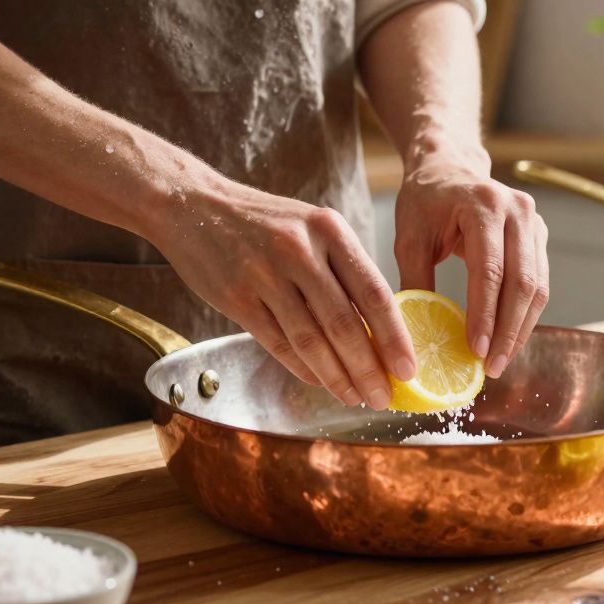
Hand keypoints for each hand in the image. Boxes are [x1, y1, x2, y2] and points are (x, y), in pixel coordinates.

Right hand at [149, 171, 416, 408]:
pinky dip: (302, 368)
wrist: (194, 205)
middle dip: (369, 368)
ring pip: (311, 340)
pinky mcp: (237, 297)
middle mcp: (300, 250)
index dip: (395, 337)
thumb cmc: (263, 222)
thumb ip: (342, 269)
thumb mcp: (310, 227)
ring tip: (355, 397)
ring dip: (337, 376)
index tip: (409, 368)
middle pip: (344, 323)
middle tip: (384, 396)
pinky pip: (277, 343)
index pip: (373, 292)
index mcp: (329, 229)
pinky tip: (320, 382)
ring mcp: (265, 274)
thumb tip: (378, 328)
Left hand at [394, 149, 548, 378]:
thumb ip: (415, 282)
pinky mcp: (539, 236)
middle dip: (508, 330)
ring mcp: (534, 222)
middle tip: (492, 367)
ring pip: (537, 286)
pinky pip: (538, 282)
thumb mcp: (409, 238)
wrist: (448, 166)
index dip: (486, 315)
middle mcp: (517, 210)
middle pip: (522, 282)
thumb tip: (417, 335)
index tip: (476, 351)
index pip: (490, 270)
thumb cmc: (425, 201)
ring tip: (501, 361)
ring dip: (521, 328)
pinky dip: (525, 314)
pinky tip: (509, 338)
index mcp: (483, 205)